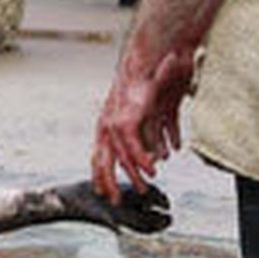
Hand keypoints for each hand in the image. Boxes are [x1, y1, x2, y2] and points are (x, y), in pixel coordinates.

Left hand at [90, 48, 193, 204]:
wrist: (147, 57)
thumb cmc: (147, 82)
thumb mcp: (146, 112)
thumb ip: (149, 133)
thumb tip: (158, 154)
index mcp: (107, 123)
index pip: (100, 154)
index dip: (102, 174)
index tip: (105, 191)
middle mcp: (106, 124)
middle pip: (103, 160)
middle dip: (108, 182)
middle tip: (115, 200)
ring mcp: (114, 120)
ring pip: (119, 156)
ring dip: (132, 174)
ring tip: (142, 188)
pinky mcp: (126, 116)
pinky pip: (132, 145)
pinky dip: (141, 160)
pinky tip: (151, 171)